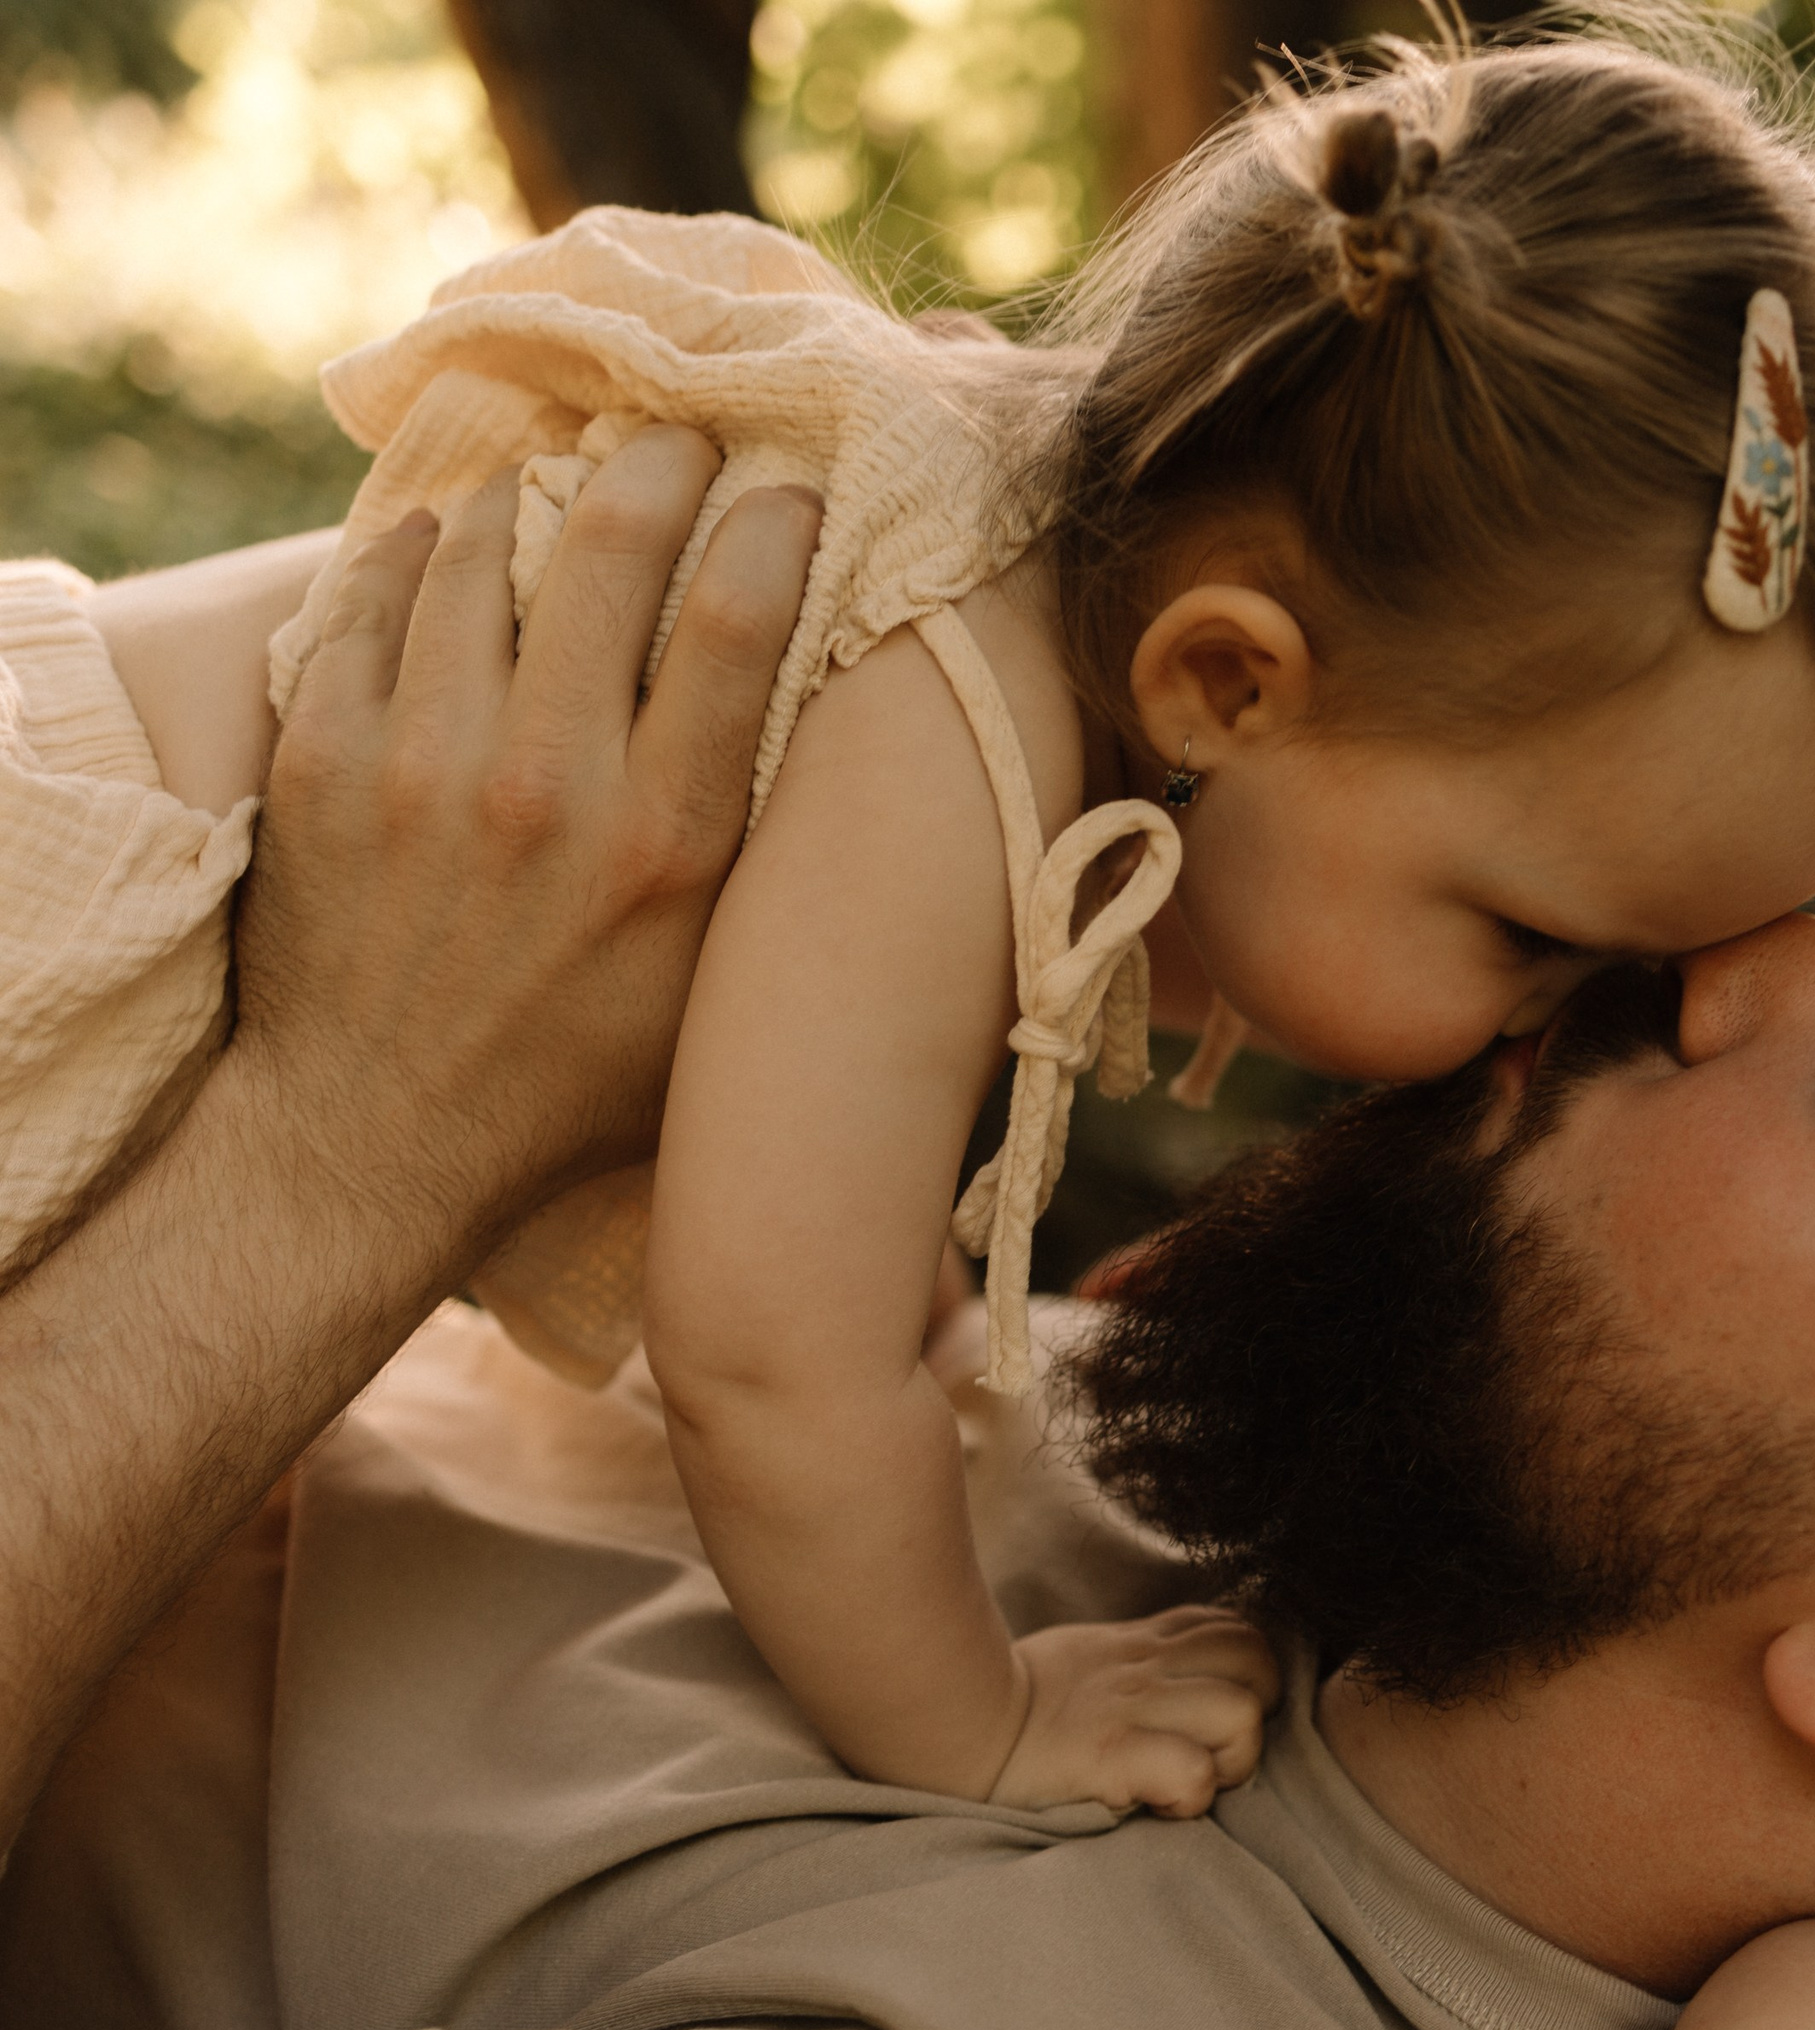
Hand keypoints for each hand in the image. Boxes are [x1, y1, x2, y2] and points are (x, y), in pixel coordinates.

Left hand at [231, 428, 819, 1253]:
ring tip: (562, 482)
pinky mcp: (324, 761)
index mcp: (669, 843)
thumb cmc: (577, 1073)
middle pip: (613, 544)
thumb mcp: (713, 983)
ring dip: (534, 493)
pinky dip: (417, 550)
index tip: (791, 487)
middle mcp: (549, 787)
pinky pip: (371, 598)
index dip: (775, 520)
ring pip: (484, 549)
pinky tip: (447, 539)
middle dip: (658, 461)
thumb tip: (823, 711)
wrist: (377, 1140)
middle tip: (677, 438)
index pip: (739, 617)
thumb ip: (757, 851)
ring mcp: (421, 765)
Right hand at [989, 1607, 1279, 1816]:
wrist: (949, 1724)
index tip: (1214, 1712)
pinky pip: (1195, 1771)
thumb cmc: (1015, 1703)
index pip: (1236, 1628)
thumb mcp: (1087, 1657)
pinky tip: (1159, 1804)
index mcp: (1141, 1644)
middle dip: (1255, 1711)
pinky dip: (1191, 1796)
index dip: (1246, 1672)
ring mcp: (1131, 1708)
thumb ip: (1141, 1655)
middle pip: (1258, 1660)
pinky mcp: (1111, 1756)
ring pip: (1242, 1714)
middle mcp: (1145, 1667)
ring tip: (1188, 1781)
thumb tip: (1188, 1668)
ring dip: (1231, 1760)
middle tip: (1212, 1752)